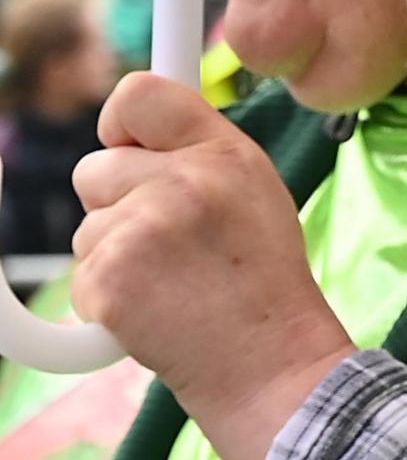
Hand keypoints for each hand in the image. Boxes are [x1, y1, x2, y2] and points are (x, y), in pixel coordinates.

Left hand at [73, 73, 356, 459]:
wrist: (271, 365)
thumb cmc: (262, 285)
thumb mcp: (255, 196)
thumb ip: (198, 156)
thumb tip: (130, 133)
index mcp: (226, 154)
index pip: (139, 94)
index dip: (121, 125)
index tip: (131, 151)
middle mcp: (186, 181)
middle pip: (93, 169)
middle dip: (115, 207)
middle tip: (170, 247)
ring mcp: (144, 228)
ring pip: (86, 229)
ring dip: (115, 258)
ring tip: (172, 285)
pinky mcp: (110, 278)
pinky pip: (81, 276)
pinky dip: (107, 300)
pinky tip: (155, 311)